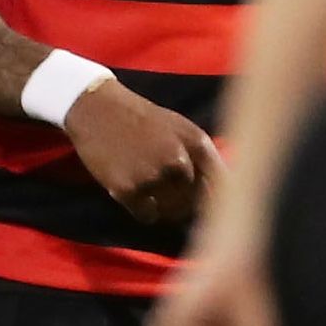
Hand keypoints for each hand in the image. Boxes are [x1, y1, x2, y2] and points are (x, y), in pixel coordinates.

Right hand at [66, 80, 221, 225]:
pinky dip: (144, 211)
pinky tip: (137, 195)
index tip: (215, 208)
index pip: (222, 185)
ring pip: (172, 212)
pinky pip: (147, 216)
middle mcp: (179, 162)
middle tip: (170, 195)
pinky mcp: (128, 190)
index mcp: (197, 144)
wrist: (98, 109)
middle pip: (196, 203)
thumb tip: (226, 191)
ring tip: (152, 193)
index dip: (220, 200)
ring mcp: (153, 177)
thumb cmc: (143, 119)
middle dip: (187, 203)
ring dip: (166, 209)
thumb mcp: (181, 129)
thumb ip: (204, 157)